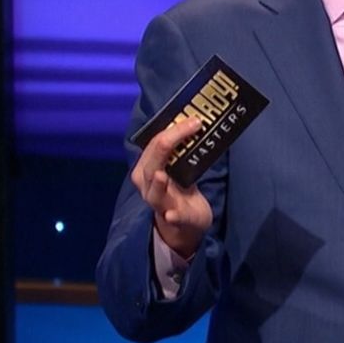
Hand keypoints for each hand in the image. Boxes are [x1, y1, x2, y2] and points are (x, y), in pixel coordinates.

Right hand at [130, 118, 213, 257]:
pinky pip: (172, 218)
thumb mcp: (178, 168)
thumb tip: (196, 121)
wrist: (185, 222)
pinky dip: (173, 216)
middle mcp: (148, 186)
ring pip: (154, 193)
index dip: (173, 130)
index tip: (195, 119)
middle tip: (191, 128)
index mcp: (148, 169)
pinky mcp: (177, 220)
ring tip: (162, 176)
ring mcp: (160, 204)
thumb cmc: (180, 189)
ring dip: (158, 185)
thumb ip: (182, 149)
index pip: (154, 145)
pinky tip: (171, 215)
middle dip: (168, 145)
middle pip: (152, 166)